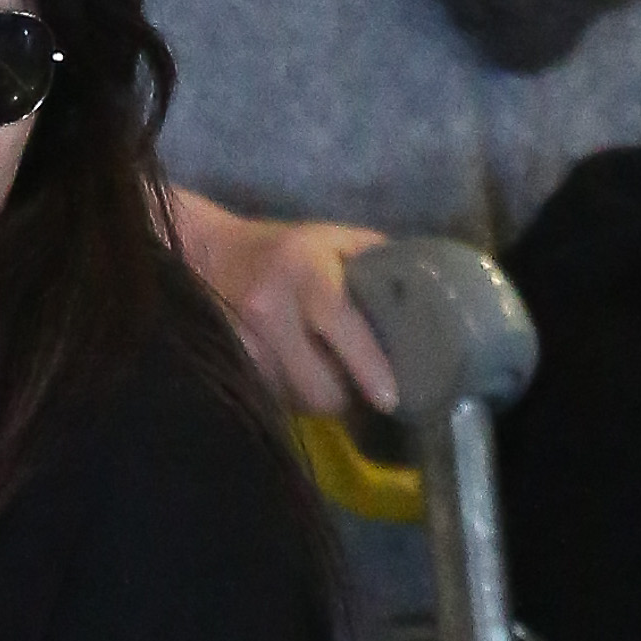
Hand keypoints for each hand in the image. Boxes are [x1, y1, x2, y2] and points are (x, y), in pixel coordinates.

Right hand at [174, 191, 397, 413]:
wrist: (210, 254)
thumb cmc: (285, 248)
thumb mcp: (333, 240)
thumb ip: (379, 262)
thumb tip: (430, 295)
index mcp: (301, 272)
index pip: (337, 324)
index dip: (366, 364)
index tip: (389, 397)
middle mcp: (267, 311)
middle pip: (317, 384)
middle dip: (346, 394)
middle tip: (363, 387)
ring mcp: (242, 344)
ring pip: (296, 400)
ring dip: (319, 398)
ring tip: (329, 376)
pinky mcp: (229, 366)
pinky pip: (275, 400)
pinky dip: (294, 395)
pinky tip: (300, 374)